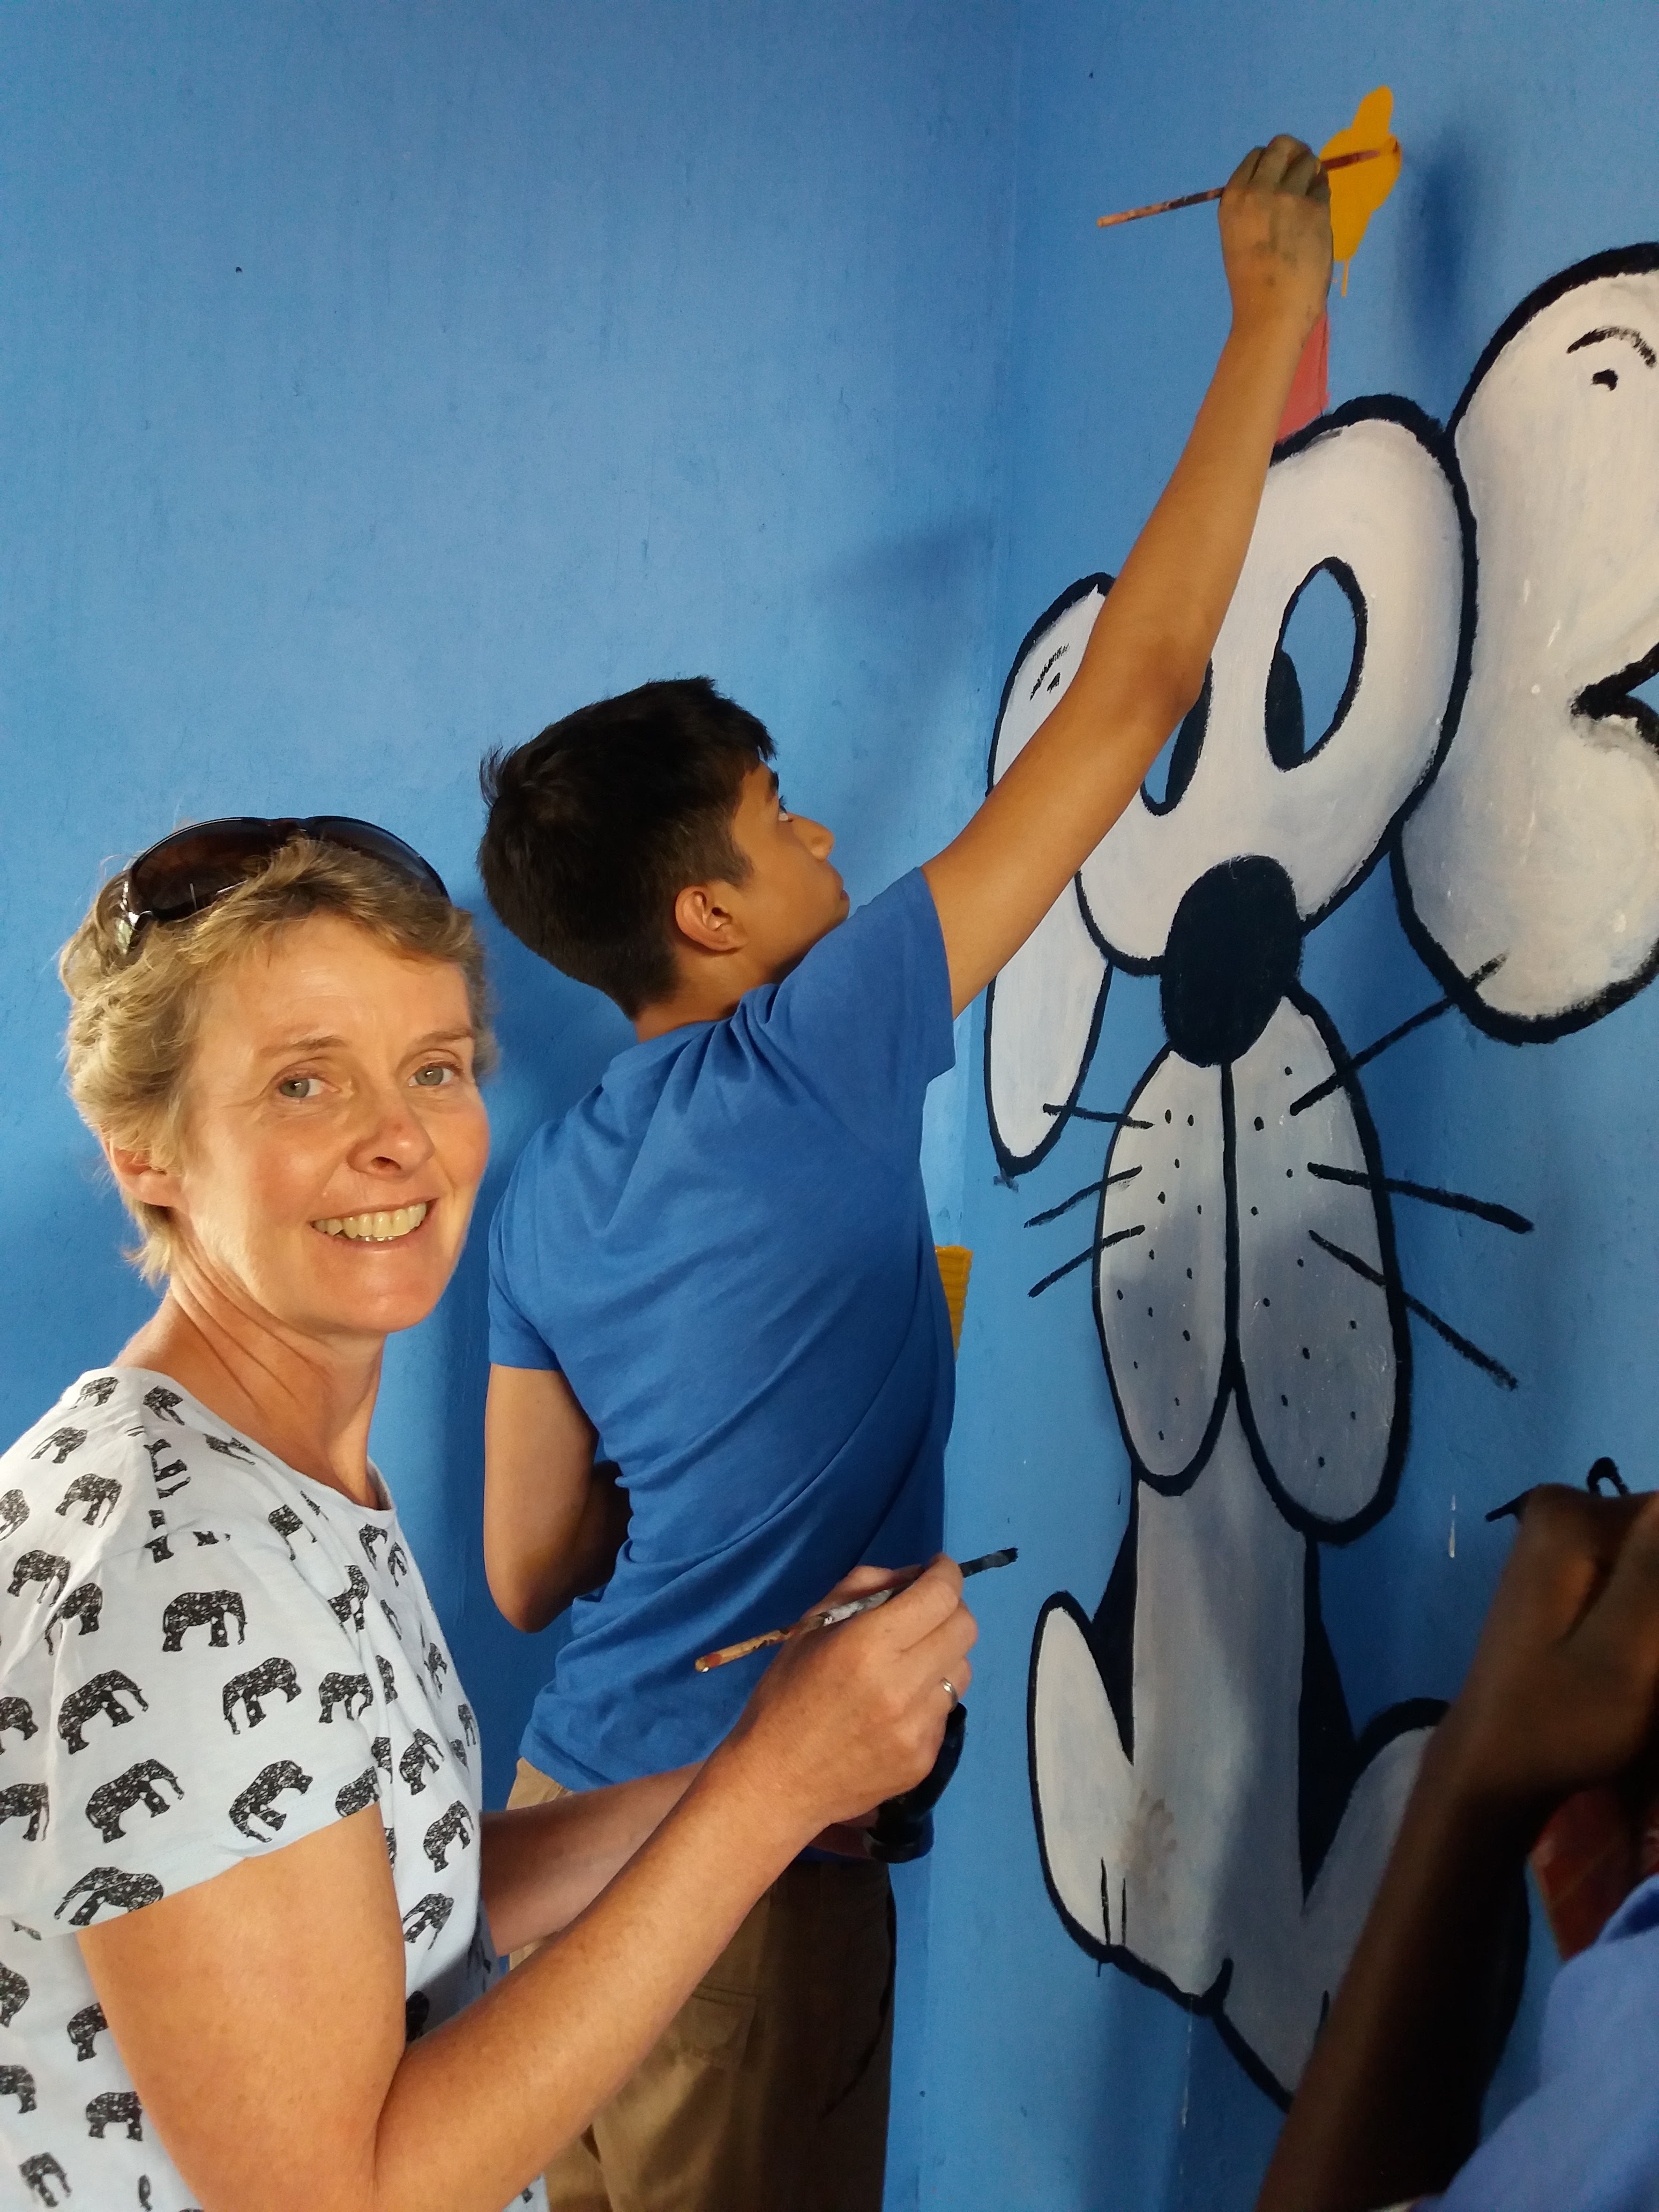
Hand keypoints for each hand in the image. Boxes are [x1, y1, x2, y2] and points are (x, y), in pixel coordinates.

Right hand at [718, 1558, 976, 1839]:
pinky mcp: (925, 1758)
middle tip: (925, 1612)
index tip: (938, 1569)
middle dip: (950, 1608)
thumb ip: (863, 1587)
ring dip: (943, 1654)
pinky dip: (929, 1697)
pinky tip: (897, 1707)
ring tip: (909, 1663)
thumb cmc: (785, 1695)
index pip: (940, 1595)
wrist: (777, 1782)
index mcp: (868, 1645)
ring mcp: (919, 1727)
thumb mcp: (810, 1626)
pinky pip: (946, 1710)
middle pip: (964, 1628)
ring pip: (962, 1669)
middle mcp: (902, 1684)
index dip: (946, 1573)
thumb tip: (913, 1578)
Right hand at [1219, 134, 1331, 344]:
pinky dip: (1321, 193)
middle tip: (1301, 168)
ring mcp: (1288, 197)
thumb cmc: (1251, 285)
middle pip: (1282, 145)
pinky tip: (1317, 214)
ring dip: (1311, 171)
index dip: (1271, 161)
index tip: (1279, 173)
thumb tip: (1281, 183)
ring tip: (1310, 194)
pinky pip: (1323, 186)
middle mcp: (1258, 190)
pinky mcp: (1315, 208)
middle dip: (1294, 153)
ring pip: (1307, 160)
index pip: (1256, 156)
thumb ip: (1253, 207)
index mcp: (1233, 199)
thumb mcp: (1238, 236)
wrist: (1270, 314)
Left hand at [1433, 1487, 1658, 1831]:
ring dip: (1656, 1622)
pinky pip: (1637, 1579)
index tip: (1655, 1652)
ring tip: (1644, 1671)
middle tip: (1648, 1667)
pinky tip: (1642, 1667)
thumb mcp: (1630, 1650)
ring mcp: (1560, 1542)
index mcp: (1571, 1515)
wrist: (1495, 1768)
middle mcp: (1561, 1510)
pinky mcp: (1567, 1575)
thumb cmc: (1562, 1719)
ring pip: (1654, 1562)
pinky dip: (1649, 1624)